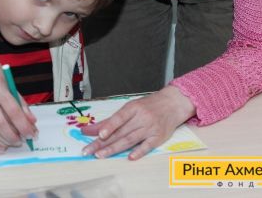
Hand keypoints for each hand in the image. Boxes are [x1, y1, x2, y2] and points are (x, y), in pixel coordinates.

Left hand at [81, 85, 195, 159]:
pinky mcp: (159, 137)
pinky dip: (138, 152)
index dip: (109, 127)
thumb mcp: (130, 107)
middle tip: (88, 151)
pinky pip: (147, 146)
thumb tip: (91, 129)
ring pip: (130, 140)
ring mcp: (150, 128)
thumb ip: (111, 120)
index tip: (99, 135)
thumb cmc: (148, 105)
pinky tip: (129, 158)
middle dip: (102, 143)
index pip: (119, 118)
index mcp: (133, 108)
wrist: (173, 103)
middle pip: (120, 132)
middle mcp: (142, 118)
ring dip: (114, 149)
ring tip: (100, 155)